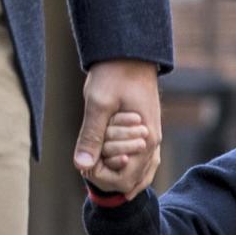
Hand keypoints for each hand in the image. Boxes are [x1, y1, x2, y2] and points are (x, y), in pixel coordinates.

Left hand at [74, 59, 161, 198]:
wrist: (131, 54)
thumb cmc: (114, 75)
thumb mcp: (98, 104)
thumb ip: (91, 136)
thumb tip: (81, 166)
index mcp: (145, 140)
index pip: (126, 179)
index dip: (102, 177)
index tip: (86, 163)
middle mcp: (153, 143)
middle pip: (134, 180)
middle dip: (110, 176)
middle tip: (90, 163)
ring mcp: (153, 137)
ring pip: (143, 173)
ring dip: (121, 174)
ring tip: (100, 169)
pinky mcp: (149, 131)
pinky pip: (145, 161)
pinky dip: (131, 168)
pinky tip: (116, 166)